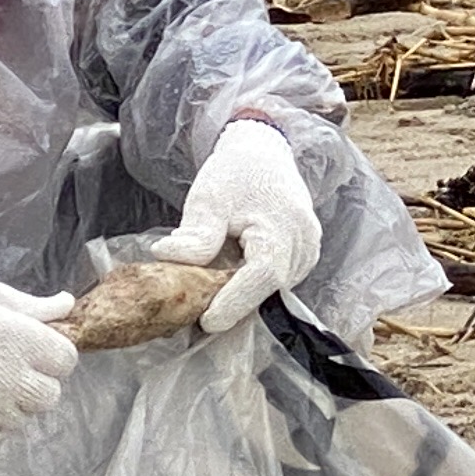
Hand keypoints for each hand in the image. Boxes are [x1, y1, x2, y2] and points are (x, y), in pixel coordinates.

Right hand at [0, 272, 77, 449]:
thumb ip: (27, 305)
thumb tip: (66, 305)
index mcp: (19, 340)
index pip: (66, 361)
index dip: (50, 355)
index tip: (29, 349)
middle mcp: (10, 379)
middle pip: (47, 396)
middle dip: (31, 383)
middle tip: (1, 369)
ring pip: (18, 420)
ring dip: (3, 405)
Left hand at [151, 119, 319, 332]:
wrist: (264, 154)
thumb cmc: (237, 173)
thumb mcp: (209, 198)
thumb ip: (196, 234)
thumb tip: (167, 258)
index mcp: (283, 230)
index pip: (262, 278)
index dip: (234, 303)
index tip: (206, 321)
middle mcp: (303, 248)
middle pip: (267, 291)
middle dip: (232, 306)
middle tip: (195, 314)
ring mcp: (307, 255)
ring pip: (272, 292)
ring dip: (241, 298)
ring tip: (207, 298)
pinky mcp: (302, 259)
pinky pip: (276, 284)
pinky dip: (250, 289)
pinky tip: (226, 284)